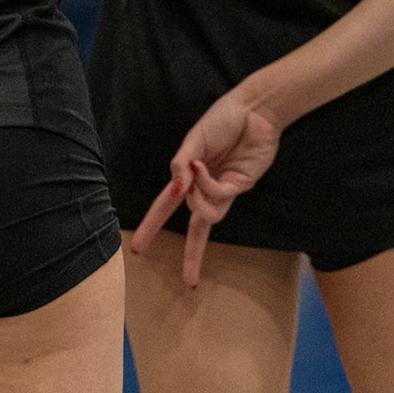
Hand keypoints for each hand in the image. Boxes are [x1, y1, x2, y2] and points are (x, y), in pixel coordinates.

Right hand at [128, 88, 282, 287]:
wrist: (255, 111)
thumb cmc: (222, 119)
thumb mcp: (193, 139)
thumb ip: (180, 166)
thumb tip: (176, 191)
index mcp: (189, 174)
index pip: (167, 206)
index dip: (152, 227)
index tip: (138, 249)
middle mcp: (206, 186)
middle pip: (196, 227)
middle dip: (192, 254)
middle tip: (188, 281)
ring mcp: (225, 189)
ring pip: (207, 214)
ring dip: (197, 197)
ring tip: (197, 169)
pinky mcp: (241, 187)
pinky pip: (219, 198)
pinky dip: (208, 185)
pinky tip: (206, 168)